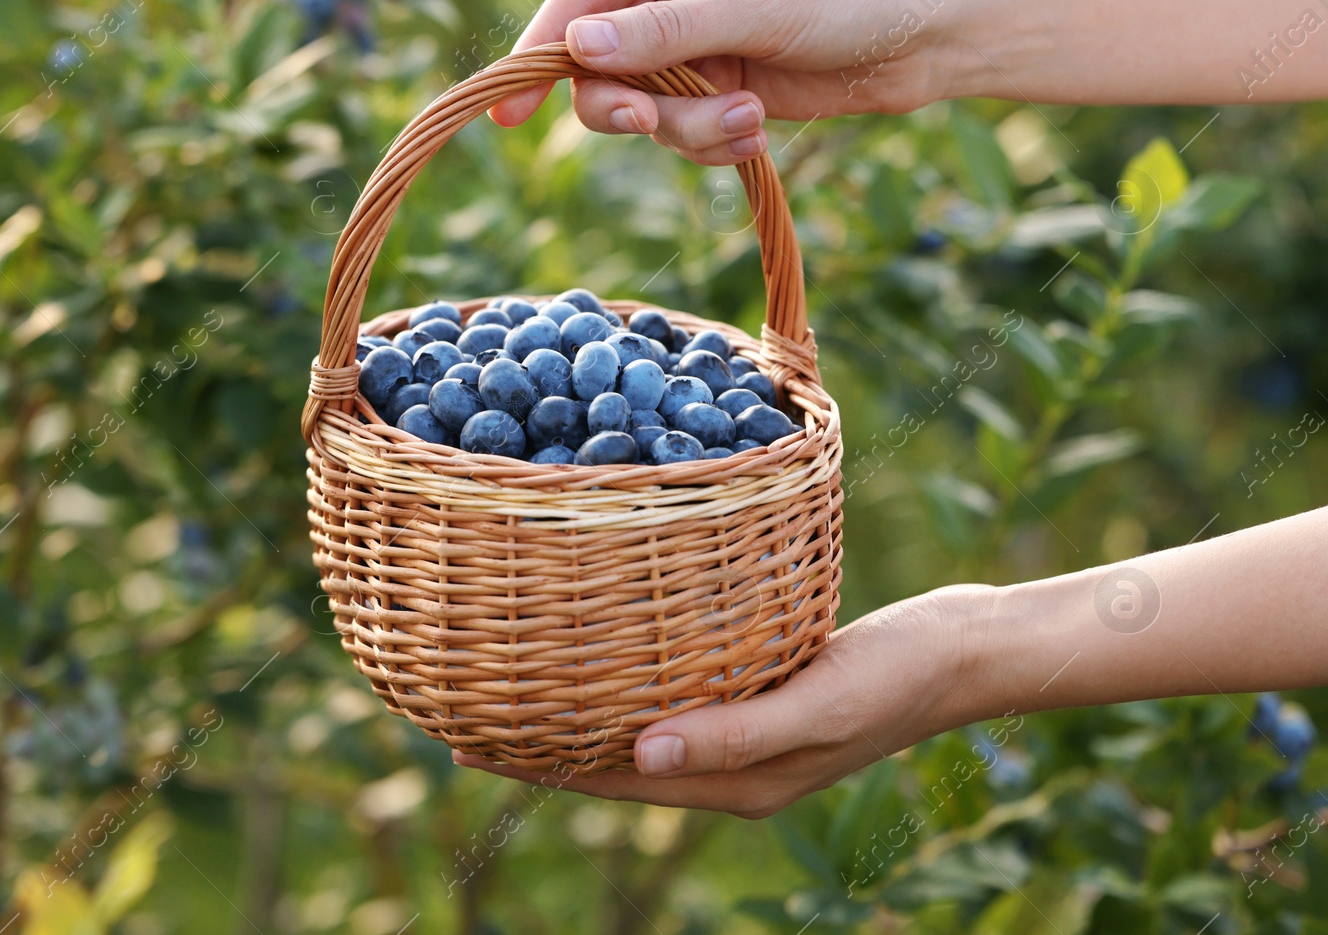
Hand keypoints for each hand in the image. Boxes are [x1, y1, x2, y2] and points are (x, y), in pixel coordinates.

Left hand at [453, 583, 997, 818]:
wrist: (966, 651)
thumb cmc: (898, 673)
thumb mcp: (817, 703)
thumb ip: (732, 732)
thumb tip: (639, 752)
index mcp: (737, 782)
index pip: (613, 779)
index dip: (539, 766)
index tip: (467, 746)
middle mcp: (733, 766)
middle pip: (615, 761)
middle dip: (543, 745)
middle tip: (466, 713)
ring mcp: (749, 734)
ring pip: (642, 730)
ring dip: (581, 713)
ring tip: (519, 688)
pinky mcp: (763, 694)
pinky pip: (678, 698)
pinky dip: (631, 684)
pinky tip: (610, 654)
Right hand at [488, 0, 954, 164]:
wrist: (928, 36)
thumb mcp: (755, 11)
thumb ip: (663, 35)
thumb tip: (577, 46)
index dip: (539, 52)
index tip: (506, 110)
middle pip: (595, 62)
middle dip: (628, 102)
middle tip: (645, 123)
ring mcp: (688, 38)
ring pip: (638, 107)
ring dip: (686, 128)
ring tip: (749, 118)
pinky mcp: (712, 83)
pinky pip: (676, 131)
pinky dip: (709, 140)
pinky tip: (757, 127)